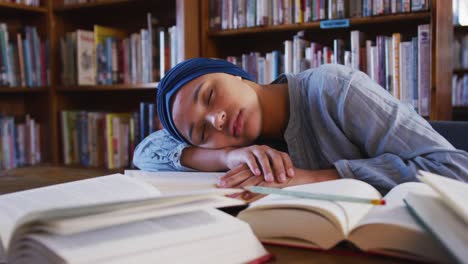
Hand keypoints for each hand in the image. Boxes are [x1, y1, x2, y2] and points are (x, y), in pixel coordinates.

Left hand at [218, 165, 339, 200]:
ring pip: (251, 180)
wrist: (304, 178)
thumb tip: (246, 193)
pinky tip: (244, 197)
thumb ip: (259, 185)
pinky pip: (262, 187)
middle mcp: (264, 168)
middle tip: (220, 185)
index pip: (243, 170)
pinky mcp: (275, 182)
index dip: (232, 175)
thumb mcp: (271, 182)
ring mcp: (269, 175)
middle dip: (231, 179)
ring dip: (239, 186)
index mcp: (261, 167)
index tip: (221, 181)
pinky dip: (253, 192)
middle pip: (244, 173)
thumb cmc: (287, 180)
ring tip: (229, 193)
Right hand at [223, 145, 294, 182]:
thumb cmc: (252, 166)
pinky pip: (250, 158)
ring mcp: (255, 150)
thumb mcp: (264, 169)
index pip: (283, 156)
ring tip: (269, 179)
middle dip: (279, 168)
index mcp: (272, 152)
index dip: (288, 165)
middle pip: (275, 156)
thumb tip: (286, 184)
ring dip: (267, 169)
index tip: (291, 175)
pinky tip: (257, 173)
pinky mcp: (245, 153)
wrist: (234, 158)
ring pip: (263, 157)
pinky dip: (254, 166)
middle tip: (281, 179)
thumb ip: (273, 173)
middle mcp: (265, 149)